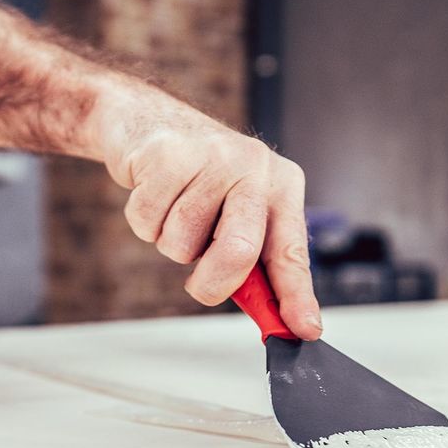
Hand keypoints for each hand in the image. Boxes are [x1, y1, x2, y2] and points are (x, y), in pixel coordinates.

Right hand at [101, 105, 322, 340]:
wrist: (147, 119)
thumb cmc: (197, 177)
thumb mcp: (237, 210)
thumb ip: (254, 258)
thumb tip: (273, 315)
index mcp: (281, 184)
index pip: (292, 250)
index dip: (297, 295)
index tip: (304, 328)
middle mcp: (255, 166)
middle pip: (239, 250)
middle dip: (214, 282)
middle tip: (201, 285)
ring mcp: (212, 156)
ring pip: (181, 242)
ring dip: (169, 241)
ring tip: (175, 208)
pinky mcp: (167, 154)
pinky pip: (146, 222)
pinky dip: (143, 221)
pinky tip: (153, 192)